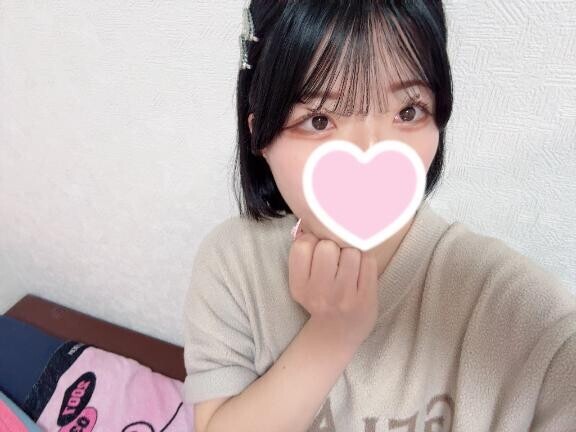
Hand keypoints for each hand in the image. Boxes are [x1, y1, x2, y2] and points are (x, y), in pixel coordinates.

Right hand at [288, 230, 378, 347]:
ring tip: (350, 264)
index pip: (302, 245)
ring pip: (351, 250)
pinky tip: (361, 270)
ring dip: (352, 252)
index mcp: (299, 287)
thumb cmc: (321, 297)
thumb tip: (309, 220)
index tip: (317, 249)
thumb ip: (303, 253)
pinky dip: (366, 260)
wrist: (338, 333)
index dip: (312, 240)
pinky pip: (369, 260)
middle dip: (333, 246)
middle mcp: (319, 293)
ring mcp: (344, 297)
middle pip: (327, 245)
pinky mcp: (366, 298)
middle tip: (336, 257)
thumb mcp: (303, 281)